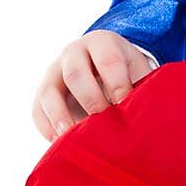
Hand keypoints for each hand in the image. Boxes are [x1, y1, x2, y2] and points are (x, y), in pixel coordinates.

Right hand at [32, 31, 156, 143]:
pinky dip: (47, 127)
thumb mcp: (137, 71)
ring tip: (72, 137)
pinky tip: (59, 143)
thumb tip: (148, 116)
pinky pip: (38, 110)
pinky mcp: (41, 94)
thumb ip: (143, 86)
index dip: (118, 83)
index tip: (125, 105)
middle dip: (91, 99)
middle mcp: (73, 53)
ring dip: (61, 115)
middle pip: (76, 73)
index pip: (108, 60)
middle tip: (104, 121)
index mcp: (102, 42)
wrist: (103, 69)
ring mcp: (53, 72)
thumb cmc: (126, 73)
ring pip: (50, 91)